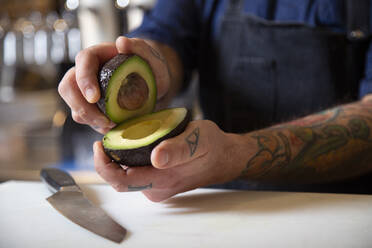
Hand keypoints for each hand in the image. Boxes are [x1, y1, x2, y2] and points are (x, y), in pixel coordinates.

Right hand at [58, 36, 170, 133]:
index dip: (84, 80)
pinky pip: (85, 119)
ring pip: (74, 106)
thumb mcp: (153, 59)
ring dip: (90, 120)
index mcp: (99, 55)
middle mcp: (87, 72)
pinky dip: (97, 126)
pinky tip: (113, 126)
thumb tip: (121, 42)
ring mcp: (86, 91)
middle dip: (81, 106)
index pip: (83, 61)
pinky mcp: (91, 107)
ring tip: (113, 125)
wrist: (154, 89)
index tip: (95, 98)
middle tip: (103, 121)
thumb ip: (140, 48)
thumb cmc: (151, 71)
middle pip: (68, 87)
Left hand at [94, 120, 246, 201]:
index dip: (104, 165)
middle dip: (105, 162)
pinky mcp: (158, 181)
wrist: (223, 157)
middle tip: (102, 140)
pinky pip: (134, 173)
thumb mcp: (199, 141)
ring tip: (114, 139)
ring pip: (125, 178)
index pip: (122, 181)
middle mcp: (157, 189)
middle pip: (119, 181)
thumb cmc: (212, 146)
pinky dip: (126, 160)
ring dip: (115, 161)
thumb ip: (179, 149)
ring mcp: (157, 187)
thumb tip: (156, 158)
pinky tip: (128, 144)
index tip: (99, 145)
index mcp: (164, 180)